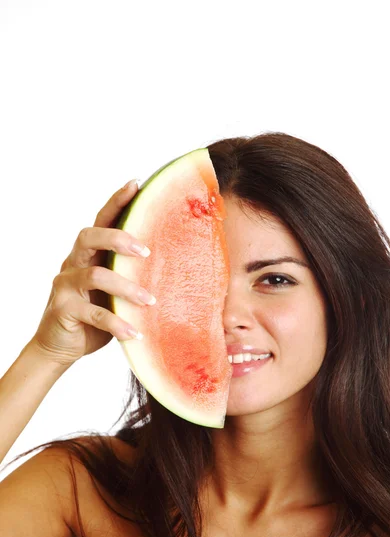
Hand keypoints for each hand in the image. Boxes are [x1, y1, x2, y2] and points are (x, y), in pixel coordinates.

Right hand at [31, 179, 155, 365]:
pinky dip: (118, 323)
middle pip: (90, 236)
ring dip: (127, 288)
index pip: (101, 220)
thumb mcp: (113, 291)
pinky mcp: (64, 310)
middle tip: (146, 251)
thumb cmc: (94, 314)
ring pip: (95, 275)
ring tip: (150, 302)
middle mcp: (74, 263)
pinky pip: (94, 314)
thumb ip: (129, 275)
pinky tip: (135, 333)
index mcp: (88, 254)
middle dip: (119, 238)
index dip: (116, 201)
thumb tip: (173, 263)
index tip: (136, 183)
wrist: (60, 344)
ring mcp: (66, 286)